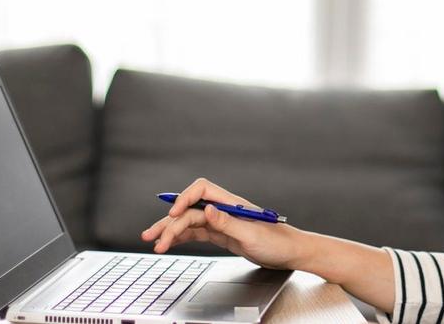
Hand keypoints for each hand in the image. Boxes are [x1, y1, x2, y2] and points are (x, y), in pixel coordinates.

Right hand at [141, 178, 306, 269]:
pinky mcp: (222, 235)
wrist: (291, 253)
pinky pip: (197, 233)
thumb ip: (227, 222)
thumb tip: (206, 209)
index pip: (202, 190)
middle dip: (170, 221)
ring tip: (154, 242)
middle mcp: (224, 210)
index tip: (173, 214)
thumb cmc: (278, 242)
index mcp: (231, 204)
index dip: (185, 198)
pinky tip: (170, 243)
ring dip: (171, 231)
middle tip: (152, 237)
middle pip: (190, 209)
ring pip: (190, 222)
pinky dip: (182, 238)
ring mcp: (222, 222)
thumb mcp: (252, 235)